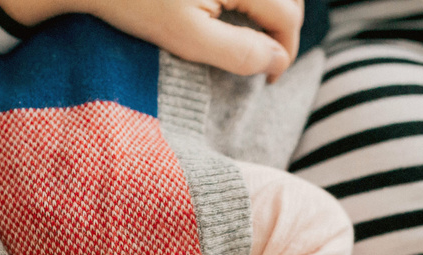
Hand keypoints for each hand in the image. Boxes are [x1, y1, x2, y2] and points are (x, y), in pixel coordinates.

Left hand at [0, 0, 303, 81]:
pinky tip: (230, 15)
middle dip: (280, 29)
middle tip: (261, 60)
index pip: (288, 16)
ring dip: (267, 11)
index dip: (284, 52)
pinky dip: (247, 1)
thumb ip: (239, 51)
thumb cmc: (133, 3)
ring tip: (247, 39)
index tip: (269, 78)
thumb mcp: (187, 38)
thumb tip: (277, 61)